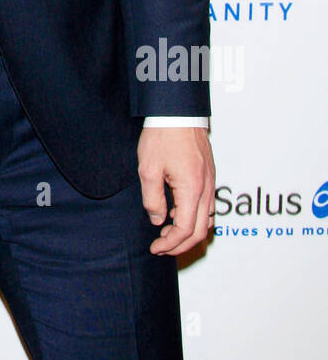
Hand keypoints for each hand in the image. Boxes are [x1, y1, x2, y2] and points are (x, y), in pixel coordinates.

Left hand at [137, 127, 214, 256]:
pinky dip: (195, 217)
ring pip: (208, 220)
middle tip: (161, 247)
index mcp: (192, 189)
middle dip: (181, 244)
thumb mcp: (148, 170)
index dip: (170, 243)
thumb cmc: (162, 136)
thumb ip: (153, 200)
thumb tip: (158, 220)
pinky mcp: (210, 175)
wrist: (177, 111)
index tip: (155, 248)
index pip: (186, 229)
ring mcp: (211, 182)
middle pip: (201, 230)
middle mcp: (207, 188)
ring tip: (167, 233)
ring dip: (190, 232)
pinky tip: (177, 212)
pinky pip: (208, 205)